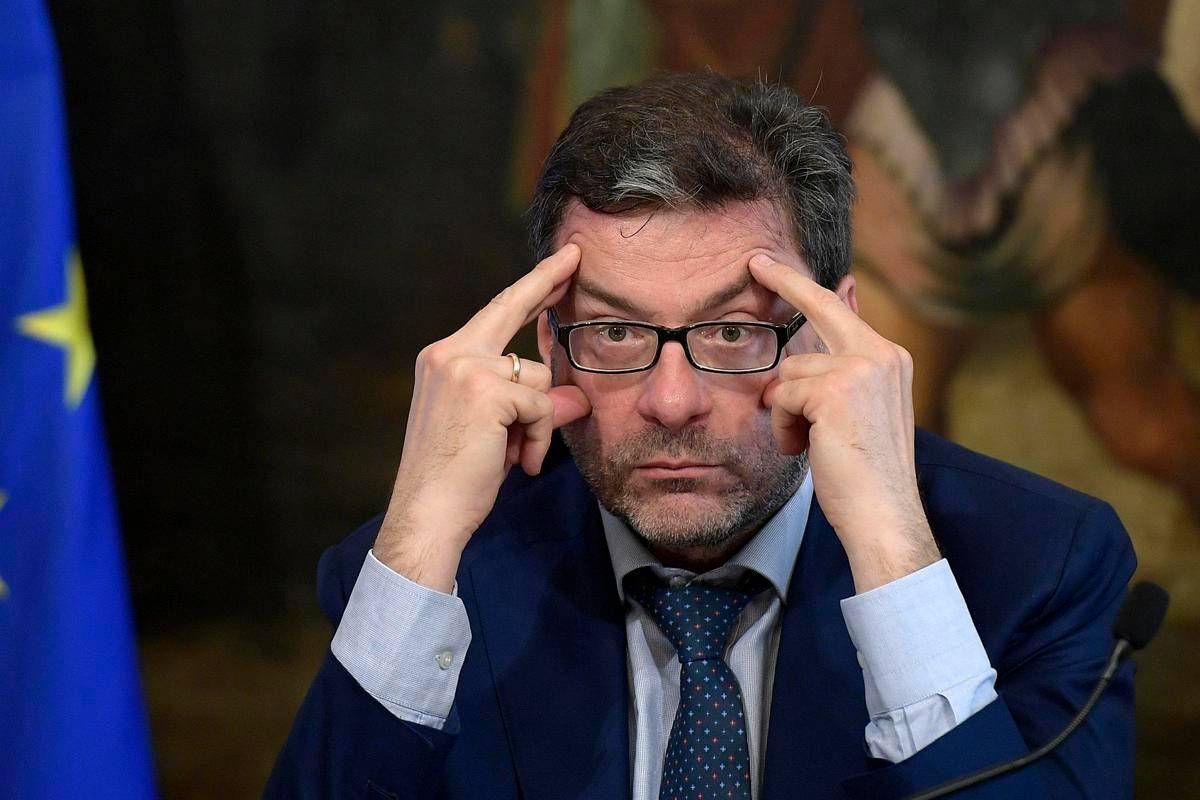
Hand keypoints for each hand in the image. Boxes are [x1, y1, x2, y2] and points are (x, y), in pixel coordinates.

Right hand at [374, 244, 590, 590]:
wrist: (427, 514)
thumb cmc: (458, 479)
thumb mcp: (501, 434)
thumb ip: (532, 406)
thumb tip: (577, 397)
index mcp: (444, 359)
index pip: (495, 313)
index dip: (530, 287)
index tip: (559, 263)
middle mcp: (449, 353)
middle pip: (512, 309)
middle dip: (548, 282)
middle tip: (576, 257)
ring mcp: (464, 368)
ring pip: (537, 377)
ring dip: (537, 421)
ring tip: (514, 454)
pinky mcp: (484, 391)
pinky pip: (540, 407)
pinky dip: (538, 439)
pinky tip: (518, 464)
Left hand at [749, 254, 938, 592]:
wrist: (883, 514)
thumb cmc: (866, 473)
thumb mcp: (856, 413)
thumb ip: (837, 374)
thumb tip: (802, 359)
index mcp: (889, 358)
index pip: (841, 309)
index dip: (806, 286)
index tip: (776, 262)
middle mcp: (881, 354)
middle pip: (820, 305)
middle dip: (783, 280)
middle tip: (753, 261)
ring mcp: (861, 368)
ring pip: (790, 371)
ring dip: (787, 410)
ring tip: (807, 442)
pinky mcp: (835, 389)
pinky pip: (783, 396)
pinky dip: (785, 426)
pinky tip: (804, 449)